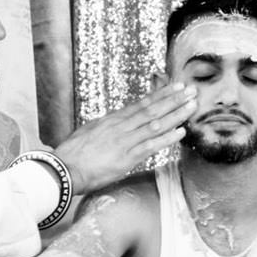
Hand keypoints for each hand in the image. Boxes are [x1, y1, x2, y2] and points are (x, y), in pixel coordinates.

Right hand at [55, 78, 196, 194]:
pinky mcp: (126, 158)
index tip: (176, 86)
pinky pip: (150, 146)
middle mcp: (121, 127)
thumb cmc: (72, 154)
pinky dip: (166, 138)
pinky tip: (181, 132)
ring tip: (192, 106)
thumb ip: (106, 128)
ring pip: (155, 124)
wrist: (64, 169)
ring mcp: (125, 141)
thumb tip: (115, 123)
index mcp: (113, 120)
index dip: (161, 95)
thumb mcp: (89, 133)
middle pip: (152, 109)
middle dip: (174, 99)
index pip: (142, 104)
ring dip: (175, 114)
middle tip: (192, 90)